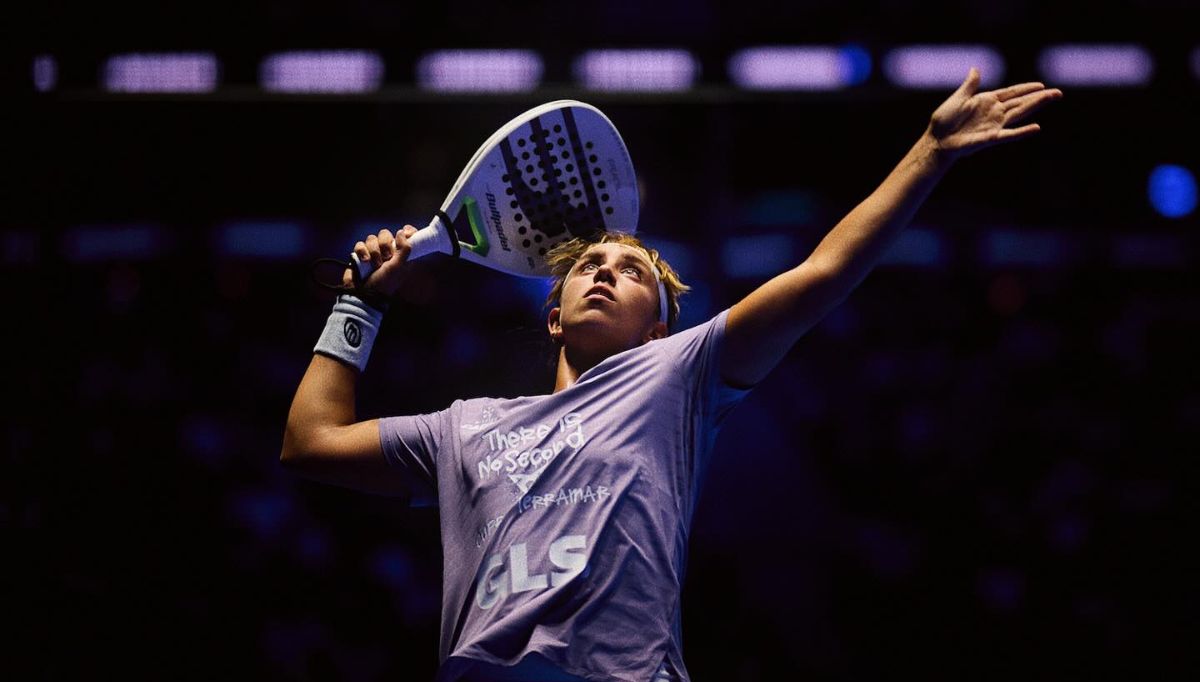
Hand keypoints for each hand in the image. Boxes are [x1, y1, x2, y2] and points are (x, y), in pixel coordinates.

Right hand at [342, 225, 418, 296]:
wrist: (364, 294)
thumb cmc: (384, 284)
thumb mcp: (399, 268)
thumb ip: (404, 249)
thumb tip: (402, 232)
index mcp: (400, 255)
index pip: (405, 237)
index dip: (407, 232)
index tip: (406, 232)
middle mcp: (387, 252)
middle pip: (385, 234)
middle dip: (385, 244)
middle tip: (387, 257)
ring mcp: (372, 252)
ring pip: (372, 238)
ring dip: (374, 251)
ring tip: (375, 265)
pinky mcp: (360, 254)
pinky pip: (360, 244)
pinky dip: (362, 251)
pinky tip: (364, 260)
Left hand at [927, 67, 1063, 162]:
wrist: (936, 140)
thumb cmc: (944, 120)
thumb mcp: (958, 98)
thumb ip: (970, 85)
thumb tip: (975, 69)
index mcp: (987, 101)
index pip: (1012, 93)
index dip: (1026, 89)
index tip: (1041, 85)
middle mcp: (994, 112)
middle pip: (1021, 102)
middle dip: (1039, 97)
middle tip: (1058, 93)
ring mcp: (994, 125)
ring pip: (1020, 113)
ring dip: (1036, 107)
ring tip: (1052, 100)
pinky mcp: (990, 137)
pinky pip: (1009, 134)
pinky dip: (1022, 132)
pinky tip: (1036, 128)